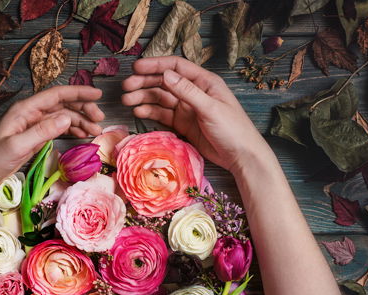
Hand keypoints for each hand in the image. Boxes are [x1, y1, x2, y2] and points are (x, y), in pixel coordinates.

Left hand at [0, 85, 104, 194]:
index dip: (78, 92)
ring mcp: (32, 125)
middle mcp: (30, 114)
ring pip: (61, 117)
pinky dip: (71, 131)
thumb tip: (67, 118)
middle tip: (99, 119)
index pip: (56, 95)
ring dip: (79, 121)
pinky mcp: (33, 137)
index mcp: (24, 110)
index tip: (97, 94)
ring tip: (95, 131)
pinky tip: (82, 136)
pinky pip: (56, 129)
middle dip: (83, 108)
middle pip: (62, 104)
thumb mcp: (17, 146)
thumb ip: (42, 131)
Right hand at [121, 56, 269, 173]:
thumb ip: (187, 91)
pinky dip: (150, 113)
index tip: (136, 68)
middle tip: (126, 87)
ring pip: (160, 99)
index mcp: (204, 82)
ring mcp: (187, 108)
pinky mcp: (183, 124)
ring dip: (143, 98)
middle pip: (164, 82)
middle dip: (144, 83)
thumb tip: (165, 75)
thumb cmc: (233, 130)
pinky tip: (138, 112)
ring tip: (127, 101)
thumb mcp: (210, 108)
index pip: (176, 67)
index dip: (155, 65)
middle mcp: (193, 92)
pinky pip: (163, 115)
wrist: (241, 156)